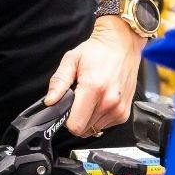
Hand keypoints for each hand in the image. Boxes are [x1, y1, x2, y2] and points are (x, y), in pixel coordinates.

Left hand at [43, 16, 142, 136]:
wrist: (122, 45)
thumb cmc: (98, 51)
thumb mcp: (71, 60)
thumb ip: (58, 82)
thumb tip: (50, 101)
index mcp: (93, 89)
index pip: (75, 125)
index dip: (66, 120)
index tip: (66, 109)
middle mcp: (109, 102)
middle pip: (84, 129)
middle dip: (76, 117)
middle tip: (78, 100)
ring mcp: (119, 109)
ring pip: (94, 129)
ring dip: (88, 118)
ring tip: (91, 98)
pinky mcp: (124, 113)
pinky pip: (105, 126)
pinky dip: (99, 117)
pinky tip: (100, 101)